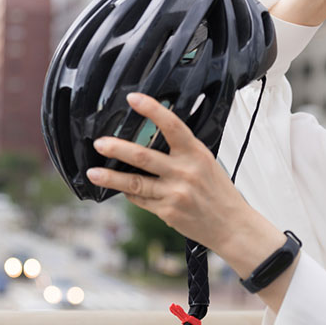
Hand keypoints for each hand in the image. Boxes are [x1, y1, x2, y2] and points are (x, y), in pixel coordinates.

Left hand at [87, 92, 299, 307]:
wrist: (231, 225)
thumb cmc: (218, 192)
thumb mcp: (206, 163)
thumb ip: (183, 151)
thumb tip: (153, 139)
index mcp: (195, 153)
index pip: (171, 125)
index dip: (152, 110)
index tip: (134, 98)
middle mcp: (184, 172)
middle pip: (143, 157)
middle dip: (117, 149)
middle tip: (100, 143)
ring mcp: (174, 193)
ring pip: (134, 183)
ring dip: (110, 178)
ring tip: (93, 173)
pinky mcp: (167, 212)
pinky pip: (140, 200)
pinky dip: (129, 193)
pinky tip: (121, 189)